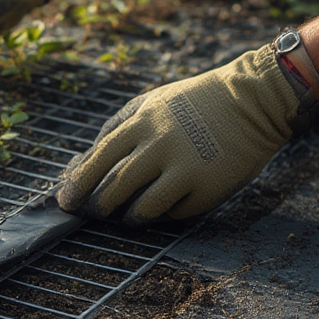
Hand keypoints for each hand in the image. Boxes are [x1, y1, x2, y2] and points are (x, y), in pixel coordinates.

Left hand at [56, 43, 318, 224]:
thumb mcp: (151, 104)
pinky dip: (162, 215)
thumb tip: (81, 166)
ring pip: (142, 208)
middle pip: (115, 188)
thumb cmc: (193, 106)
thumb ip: (117, 130)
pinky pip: (174, 213)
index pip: (99, 159)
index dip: (78, 185)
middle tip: (94, 213)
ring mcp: (186, 168)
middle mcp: (162, 145)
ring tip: (127, 216)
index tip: (66, 201)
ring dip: (128, 217)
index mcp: (144, 122)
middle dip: (98, 206)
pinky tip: (163, 206)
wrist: (252, 101)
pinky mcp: (208, 189)